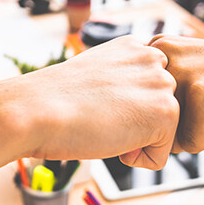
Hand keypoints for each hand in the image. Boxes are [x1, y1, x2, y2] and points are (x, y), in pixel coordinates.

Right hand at [8, 36, 178, 168]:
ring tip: (105, 124)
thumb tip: (130, 104)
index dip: (126, 107)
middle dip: (136, 122)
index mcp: (133, 46)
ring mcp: (161, 83)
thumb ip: (121, 80)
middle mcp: (151, 58)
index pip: (150, 89)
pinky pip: (160, 155)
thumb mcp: (95, 74)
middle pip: (160, 110)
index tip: (99, 104)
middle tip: (100, 114)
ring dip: (136, 139)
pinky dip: (137, 159)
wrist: (38, 109)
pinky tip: (111, 138)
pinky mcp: (165, 111)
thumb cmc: (56, 98)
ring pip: (162, 132)